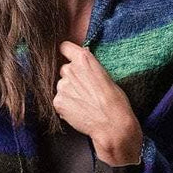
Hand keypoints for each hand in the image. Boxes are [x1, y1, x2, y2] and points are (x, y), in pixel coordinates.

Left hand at [52, 40, 143, 165]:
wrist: (112, 124)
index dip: (67, 54)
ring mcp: (62, 86)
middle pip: (64, 70)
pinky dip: (66, 106)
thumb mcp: (105, 75)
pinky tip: (79, 111)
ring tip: (84, 103)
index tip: (69, 58)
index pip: (65, 47)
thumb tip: (83, 64)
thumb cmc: (115, 101)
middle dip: (71, 78)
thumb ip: (90, 67)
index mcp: (84, 59)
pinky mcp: (58, 102)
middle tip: (84, 90)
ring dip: (69, 93)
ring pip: (61, 86)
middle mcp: (70, 69)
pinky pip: (59, 101)